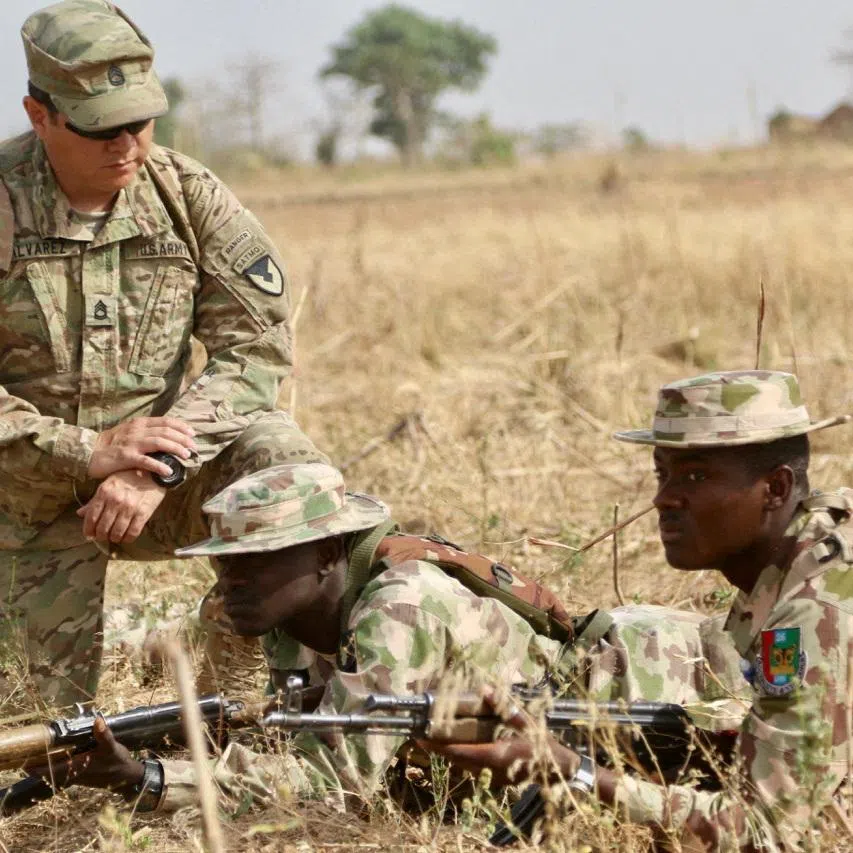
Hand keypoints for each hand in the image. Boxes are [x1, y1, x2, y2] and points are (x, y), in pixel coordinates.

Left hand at [28, 715, 143, 792]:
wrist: (126, 777)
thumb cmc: (117, 762)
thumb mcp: (111, 747)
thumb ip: (103, 734)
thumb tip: (97, 720)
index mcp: (76, 768)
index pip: (48, 771)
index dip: (35, 766)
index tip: (27, 757)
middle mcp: (72, 773)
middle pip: (48, 771)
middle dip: (39, 762)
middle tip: (33, 749)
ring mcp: (76, 774)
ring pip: (55, 770)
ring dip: (48, 762)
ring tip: (43, 749)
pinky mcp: (81, 773)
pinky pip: (63, 769)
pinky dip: (58, 762)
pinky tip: (61, 752)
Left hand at [77, 469, 166, 543]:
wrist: (153, 474)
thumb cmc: (129, 478)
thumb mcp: (109, 484)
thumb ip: (94, 500)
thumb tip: (80, 513)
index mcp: (104, 492)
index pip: (91, 517)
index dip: (88, 530)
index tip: (89, 535)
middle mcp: (115, 500)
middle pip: (103, 528)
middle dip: (101, 536)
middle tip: (102, 537)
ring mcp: (130, 507)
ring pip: (117, 532)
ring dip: (114, 538)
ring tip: (114, 537)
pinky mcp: (143, 513)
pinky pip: (133, 532)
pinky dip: (128, 538)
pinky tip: (126, 537)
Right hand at [88, 416, 195, 479]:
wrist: (88, 453)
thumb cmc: (111, 444)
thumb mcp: (129, 432)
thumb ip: (146, 432)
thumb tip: (168, 437)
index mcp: (139, 424)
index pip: (165, 421)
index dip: (181, 427)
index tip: (192, 433)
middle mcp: (137, 431)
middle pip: (165, 432)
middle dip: (182, 439)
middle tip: (193, 447)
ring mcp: (131, 443)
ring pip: (159, 442)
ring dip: (175, 449)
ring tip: (186, 456)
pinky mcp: (126, 457)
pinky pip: (146, 461)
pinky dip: (159, 465)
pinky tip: (168, 471)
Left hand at [418, 690, 580, 786]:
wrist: (558, 768)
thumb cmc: (542, 741)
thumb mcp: (527, 720)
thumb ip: (505, 706)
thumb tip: (485, 689)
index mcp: (496, 755)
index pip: (461, 751)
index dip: (439, 745)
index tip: (422, 737)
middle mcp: (490, 770)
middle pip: (457, 760)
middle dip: (438, 749)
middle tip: (420, 736)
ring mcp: (492, 777)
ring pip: (462, 766)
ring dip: (447, 753)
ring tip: (430, 740)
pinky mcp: (494, 779)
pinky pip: (471, 768)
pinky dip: (460, 757)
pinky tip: (453, 747)